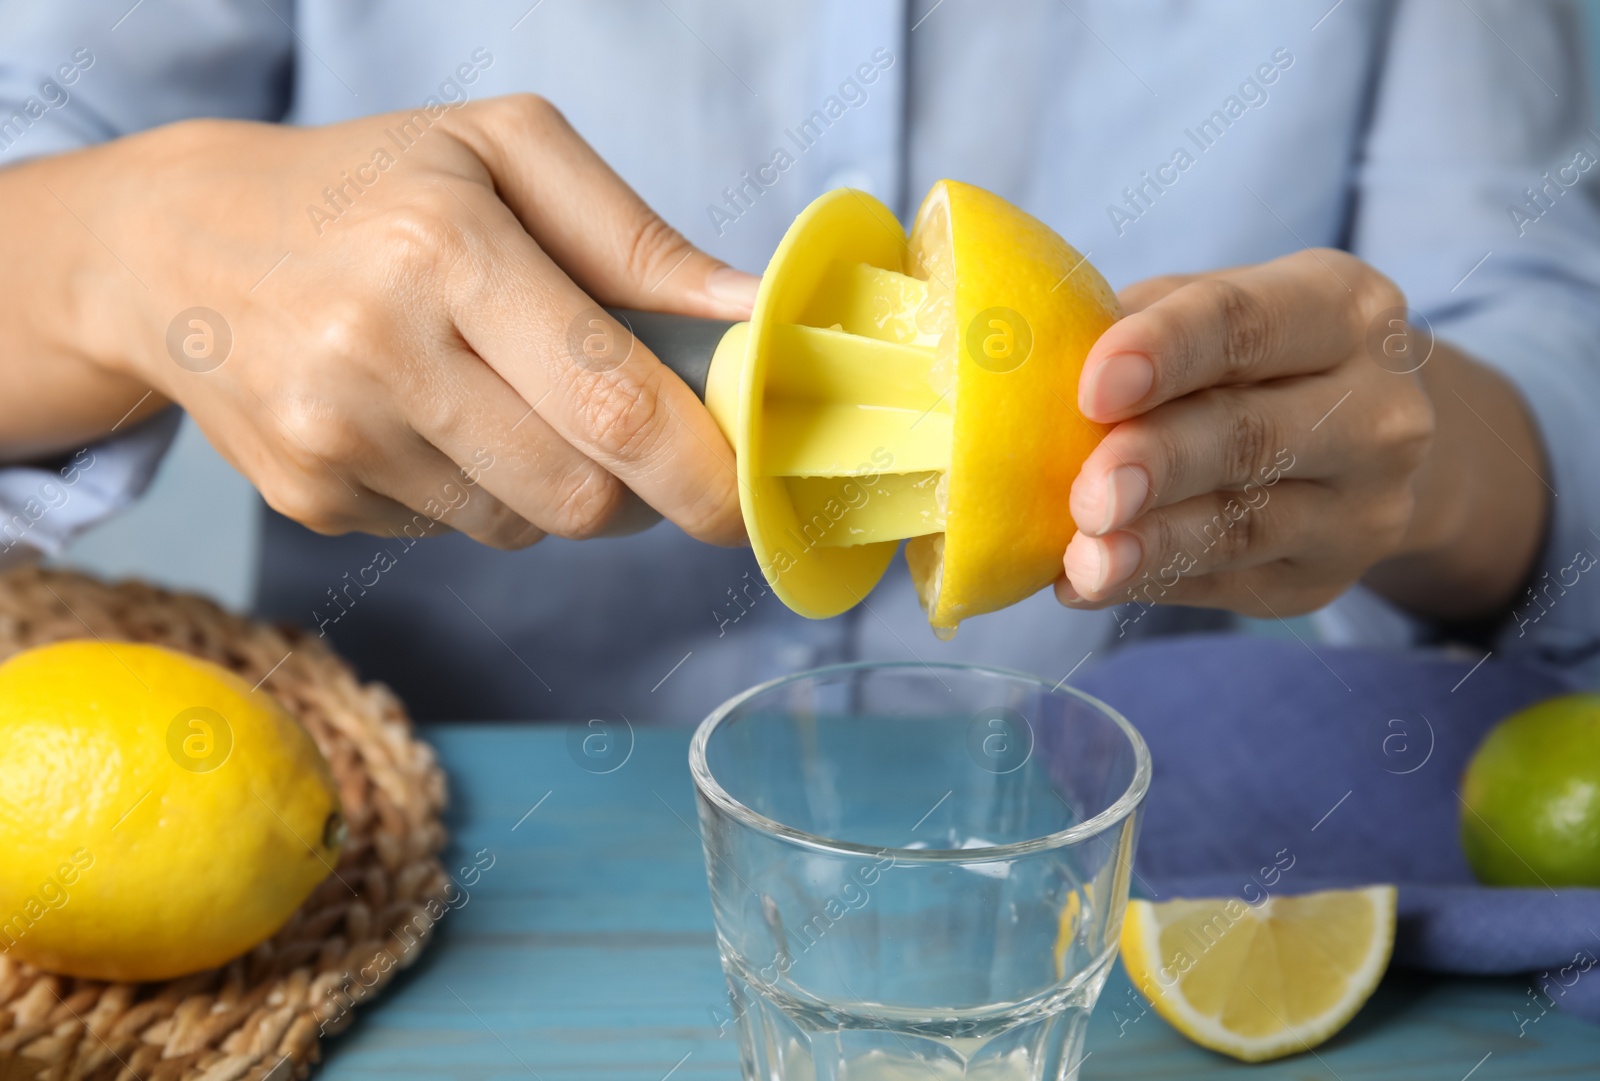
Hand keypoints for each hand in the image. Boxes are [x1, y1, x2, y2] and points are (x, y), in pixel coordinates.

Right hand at [26, 95, 756, 547]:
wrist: (176, 246)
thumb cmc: (368, 187)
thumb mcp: (505, 153)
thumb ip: (638, 240)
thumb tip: (752, 318)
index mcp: (445, 246)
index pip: (611, 400)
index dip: (700, 467)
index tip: (745, 491)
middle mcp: (378, 350)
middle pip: (579, 494)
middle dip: (643, 490)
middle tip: (642, 441)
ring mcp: (334, 438)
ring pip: (523, 528)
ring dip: (558, 487)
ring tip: (511, 399)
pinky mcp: (309, 498)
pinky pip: (453, 533)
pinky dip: (477, 493)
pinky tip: (430, 419)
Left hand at [1056, 249, 1437, 616]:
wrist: (1367, 438)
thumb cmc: (1255, 356)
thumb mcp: (1214, 310)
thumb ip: (1139, 328)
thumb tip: (1028, 370)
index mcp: (1344, 309)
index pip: (1247, 324)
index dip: (1166, 352)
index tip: (1094, 386)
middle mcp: (1377, 409)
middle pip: (1253, 435)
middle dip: (1161, 463)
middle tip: (1089, 493)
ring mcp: (1361, 505)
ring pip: (1245, 526)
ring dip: (1154, 547)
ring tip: (1084, 563)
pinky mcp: (1321, 579)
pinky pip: (1225, 584)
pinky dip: (1150, 585)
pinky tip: (1085, 586)